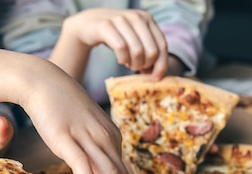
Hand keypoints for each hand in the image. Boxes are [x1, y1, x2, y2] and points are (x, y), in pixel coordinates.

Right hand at [22, 69, 131, 173]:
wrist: (43, 81)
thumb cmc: (63, 108)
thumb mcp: (85, 131)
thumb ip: (95, 152)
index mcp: (111, 138)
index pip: (123, 173)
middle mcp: (105, 138)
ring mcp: (87, 138)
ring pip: (109, 173)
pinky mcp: (66, 138)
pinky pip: (83, 163)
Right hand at [54, 8, 168, 80]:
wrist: (89, 24)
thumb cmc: (116, 36)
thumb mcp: (134, 41)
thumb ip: (147, 53)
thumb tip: (156, 75)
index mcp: (147, 19)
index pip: (162, 45)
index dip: (161, 65)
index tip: (156, 78)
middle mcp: (136, 17)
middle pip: (151, 51)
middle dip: (145, 65)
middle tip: (136, 68)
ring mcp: (121, 19)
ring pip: (138, 51)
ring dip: (134, 64)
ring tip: (128, 64)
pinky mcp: (106, 25)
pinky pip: (121, 48)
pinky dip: (122, 59)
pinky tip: (121, 60)